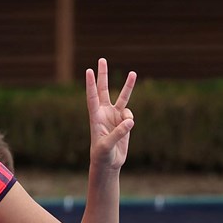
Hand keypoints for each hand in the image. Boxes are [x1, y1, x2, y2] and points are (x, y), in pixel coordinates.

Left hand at [87, 57, 135, 171]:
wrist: (109, 162)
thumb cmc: (102, 154)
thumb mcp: (107, 145)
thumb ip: (118, 132)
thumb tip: (130, 121)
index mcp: (95, 116)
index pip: (92, 97)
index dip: (90, 84)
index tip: (88, 71)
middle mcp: (104, 112)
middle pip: (104, 89)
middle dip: (103, 75)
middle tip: (102, 60)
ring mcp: (114, 116)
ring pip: (122, 98)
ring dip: (128, 86)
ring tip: (133, 73)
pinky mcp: (123, 122)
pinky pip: (130, 116)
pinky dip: (130, 120)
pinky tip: (127, 127)